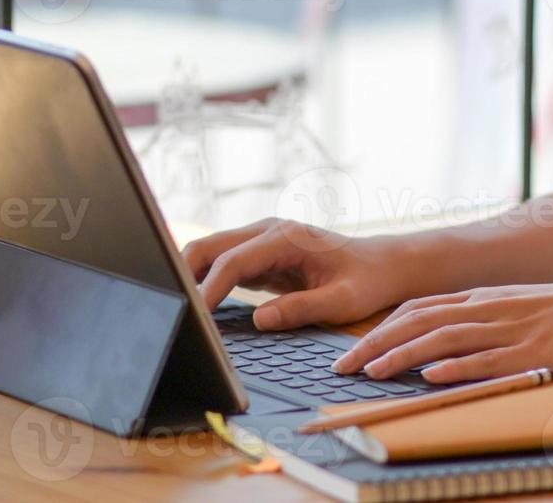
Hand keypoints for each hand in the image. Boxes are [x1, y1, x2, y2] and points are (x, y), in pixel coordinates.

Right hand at [182, 218, 417, 330]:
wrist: (381, 265)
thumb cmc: (365, 281)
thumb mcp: (341, 301)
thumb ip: (302, 309)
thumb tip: (259, 320)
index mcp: (284, 237)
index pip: (232, 262)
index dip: (209, 290)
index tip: (194, 318)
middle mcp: (266, 232)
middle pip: (208, 248)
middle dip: (184, 277)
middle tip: (171, 312)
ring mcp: (259, 241)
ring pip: (208, 253)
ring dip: (189, 278)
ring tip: (176, 312)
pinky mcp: (257, 255)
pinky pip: (221, 265)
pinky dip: (203, 282)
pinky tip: (195, 309)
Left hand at [331, 276, 552, 384]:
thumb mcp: (513, 308)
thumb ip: (478, 320)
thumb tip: (440, 345)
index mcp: (481, 297)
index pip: (418, 308)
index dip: (381, 328)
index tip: (352, 350)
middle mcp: (487, 308)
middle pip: (420, 322)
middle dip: (377, 344)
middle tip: (344, 367)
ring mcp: (509, 329)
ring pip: (446, 340)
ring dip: (405, 356)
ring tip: (374, 372)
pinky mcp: (532, 353)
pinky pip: (488, 360)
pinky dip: (457, 368)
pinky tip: (432, 376)